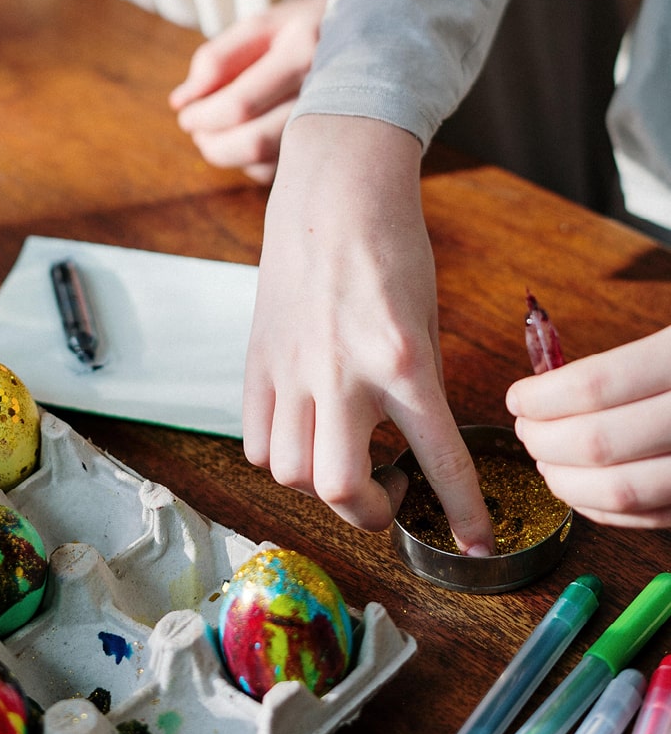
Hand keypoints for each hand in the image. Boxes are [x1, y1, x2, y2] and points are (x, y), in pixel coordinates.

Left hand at [169, 0, 325, 183]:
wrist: (384, 39)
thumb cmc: (312, 28)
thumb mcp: (265, 24)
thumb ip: (217, 58)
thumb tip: (181, 101)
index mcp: (305, 49)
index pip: (239, 104)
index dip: (202, 117)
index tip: (185, 114)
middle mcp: (328, 90)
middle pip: (254, 142)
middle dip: (213, 144)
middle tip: (198, 133)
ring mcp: (340, 124)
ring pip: (270, 163)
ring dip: (230, 156)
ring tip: (218, 137)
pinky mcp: (342, 148)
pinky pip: (286, 172)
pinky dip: (258, 165)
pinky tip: (254, 141)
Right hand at [244, 113, 495, 551]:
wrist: (332, 190)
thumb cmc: (391, 244)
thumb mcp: (426, 316)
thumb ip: (420, 384)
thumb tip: (415, 443)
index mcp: (401, 360)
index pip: (439, 460)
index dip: (462, 513)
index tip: (476, 543)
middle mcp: (341, 373)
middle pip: (339, 488)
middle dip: (368, 513)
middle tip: (388, 492)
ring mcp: (290, 369)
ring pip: (290, 472)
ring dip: (321, 485)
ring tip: (345, 456)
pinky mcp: (256, 361)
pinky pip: (257, 439)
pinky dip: (281, 455)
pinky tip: (306, 433)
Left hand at [507, 326, 670, 527]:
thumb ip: (624, 366)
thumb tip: (550, 390)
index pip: (596, 386)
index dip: (543, 398)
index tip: (519, 398)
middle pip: (599, 443)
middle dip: (544, 441)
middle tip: (526, 429)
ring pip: (623, 491)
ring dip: (567, 481)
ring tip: (546, 459)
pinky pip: (653, 517)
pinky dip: (604, 509)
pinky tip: (583, 489)